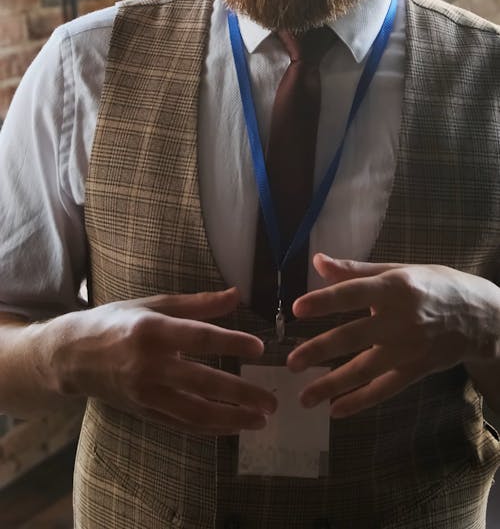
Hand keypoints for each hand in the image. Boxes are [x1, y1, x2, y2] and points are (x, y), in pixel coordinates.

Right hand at [42, 287, 276, 434]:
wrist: (71, 356)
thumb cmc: (115, 322)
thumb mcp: (152, 304)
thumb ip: (197, 303)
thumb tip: (236, 294)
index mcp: (152, 330)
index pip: (200, 338)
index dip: (232, 343)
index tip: (260, 349)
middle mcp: (149, 365)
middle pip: (203, 382)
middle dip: (241, 394)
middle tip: (272, 400)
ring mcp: (146, 393)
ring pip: (195, 411)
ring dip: (231, 419)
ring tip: (260, 420)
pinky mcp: (144, 412)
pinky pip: (182, 423)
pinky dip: (209, 428)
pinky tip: (232, 427)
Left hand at [287, 254, 499, 417]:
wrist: (482, 316)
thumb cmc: (433, 285)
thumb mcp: (398, 270)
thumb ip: (356, 270)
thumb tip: (318, 261)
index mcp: (394, 287)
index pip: (353, 293)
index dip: (325, 301)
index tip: (296, 309)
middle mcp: (400, 319)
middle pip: (354, 336)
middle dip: (320, 350)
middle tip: (291, 362)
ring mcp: (409, 348)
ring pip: (365, 369)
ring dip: (332, 384)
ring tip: (304, 397)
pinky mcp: (416, 369)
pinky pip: (385, 389)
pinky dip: (361, 401)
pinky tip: (337, 410)